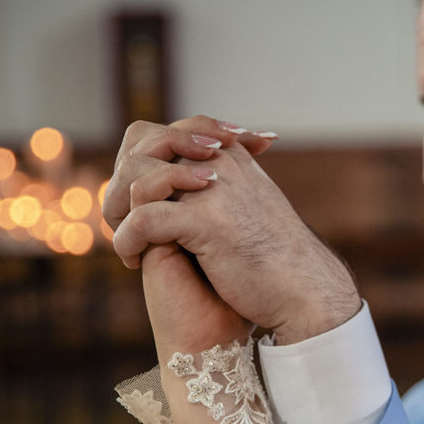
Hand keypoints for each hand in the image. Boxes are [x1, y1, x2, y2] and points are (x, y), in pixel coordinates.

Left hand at [108, 116, 360, 344]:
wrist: (306, 289)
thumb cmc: (279, 260)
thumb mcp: (251, 208)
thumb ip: (222, 189)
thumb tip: (191, 187)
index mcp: (230, 155)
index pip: (163, 134)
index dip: (139, 164)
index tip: (135, 202)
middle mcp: (219, 162)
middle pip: (141, 149)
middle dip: (120, 185)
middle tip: (121, 221)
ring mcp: (212, 188)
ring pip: (136, 181)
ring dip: (118, 214)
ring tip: (128, 245)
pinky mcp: (204, 221)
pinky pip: (143, 219)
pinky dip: (127, 241)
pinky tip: (132, 262)